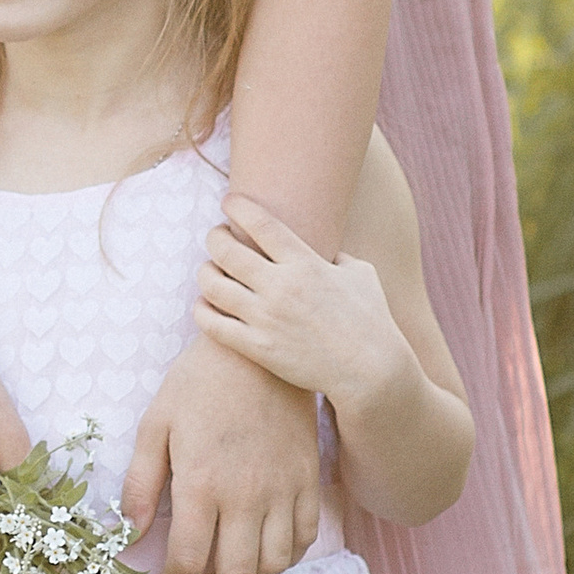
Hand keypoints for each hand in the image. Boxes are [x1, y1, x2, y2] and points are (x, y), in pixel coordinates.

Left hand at [120, 329, 320, 573]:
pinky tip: (263, 560)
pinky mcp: (307, 481)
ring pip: (272, 566)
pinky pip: (302, 539)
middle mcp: (246, 497)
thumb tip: (129, 534)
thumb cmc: (200, 383)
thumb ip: (141, 484)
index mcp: (202, 484)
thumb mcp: (156, 424)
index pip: (186, 561)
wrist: (260, 352)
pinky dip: (284, 561)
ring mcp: (282, 491)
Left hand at [198, 195, 398, 406]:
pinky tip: (205, 305)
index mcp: (306, 263)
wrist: (371, 372)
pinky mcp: (258, 348)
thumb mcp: (360, 275)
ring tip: (210, 270)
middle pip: (226, 250)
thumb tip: (321, 247)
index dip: (237, 207)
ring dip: (205, 272)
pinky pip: (213, 324)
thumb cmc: (371, 321)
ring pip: (212, 285)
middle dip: (215, 237)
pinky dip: (202, 310)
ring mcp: (267, 318)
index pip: (260, 223)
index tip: (228, 201)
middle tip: (216, 236)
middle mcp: (281, 287)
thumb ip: (335, 255)